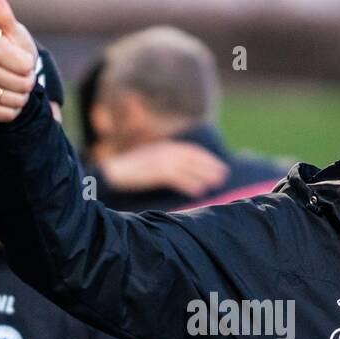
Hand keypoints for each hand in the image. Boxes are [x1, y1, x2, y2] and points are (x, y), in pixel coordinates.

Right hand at [0, 0, 39, 121]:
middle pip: (23, 85)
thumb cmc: (14, 52)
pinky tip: (4, 101)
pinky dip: (12, 110)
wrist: (3, 79)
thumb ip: (4, 16)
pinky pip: (7, 114)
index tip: (22, 62)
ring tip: (11, 88)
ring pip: (16, 101)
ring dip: (20, 97)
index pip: (26, 66)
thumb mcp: (15, 34)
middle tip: (17, 76)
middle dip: (26, 83)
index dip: (30, 66)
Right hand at [101, 141, 229, 197]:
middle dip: (210, 166)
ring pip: (189, 168)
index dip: (206, 158)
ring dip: (204, 175)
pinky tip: (199, 192)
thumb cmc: (132, 170)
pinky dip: (189, 184)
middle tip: (224, 174)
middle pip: (193, 158)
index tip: (219, 164)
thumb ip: (167, 163)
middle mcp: (166, 151)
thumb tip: (183, 171)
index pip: (191, 150)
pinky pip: (178, 179)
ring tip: (217, 183)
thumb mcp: (152, 161)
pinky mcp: (156, 172)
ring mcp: (161, 160)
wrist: (114, 171)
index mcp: (165, 146)